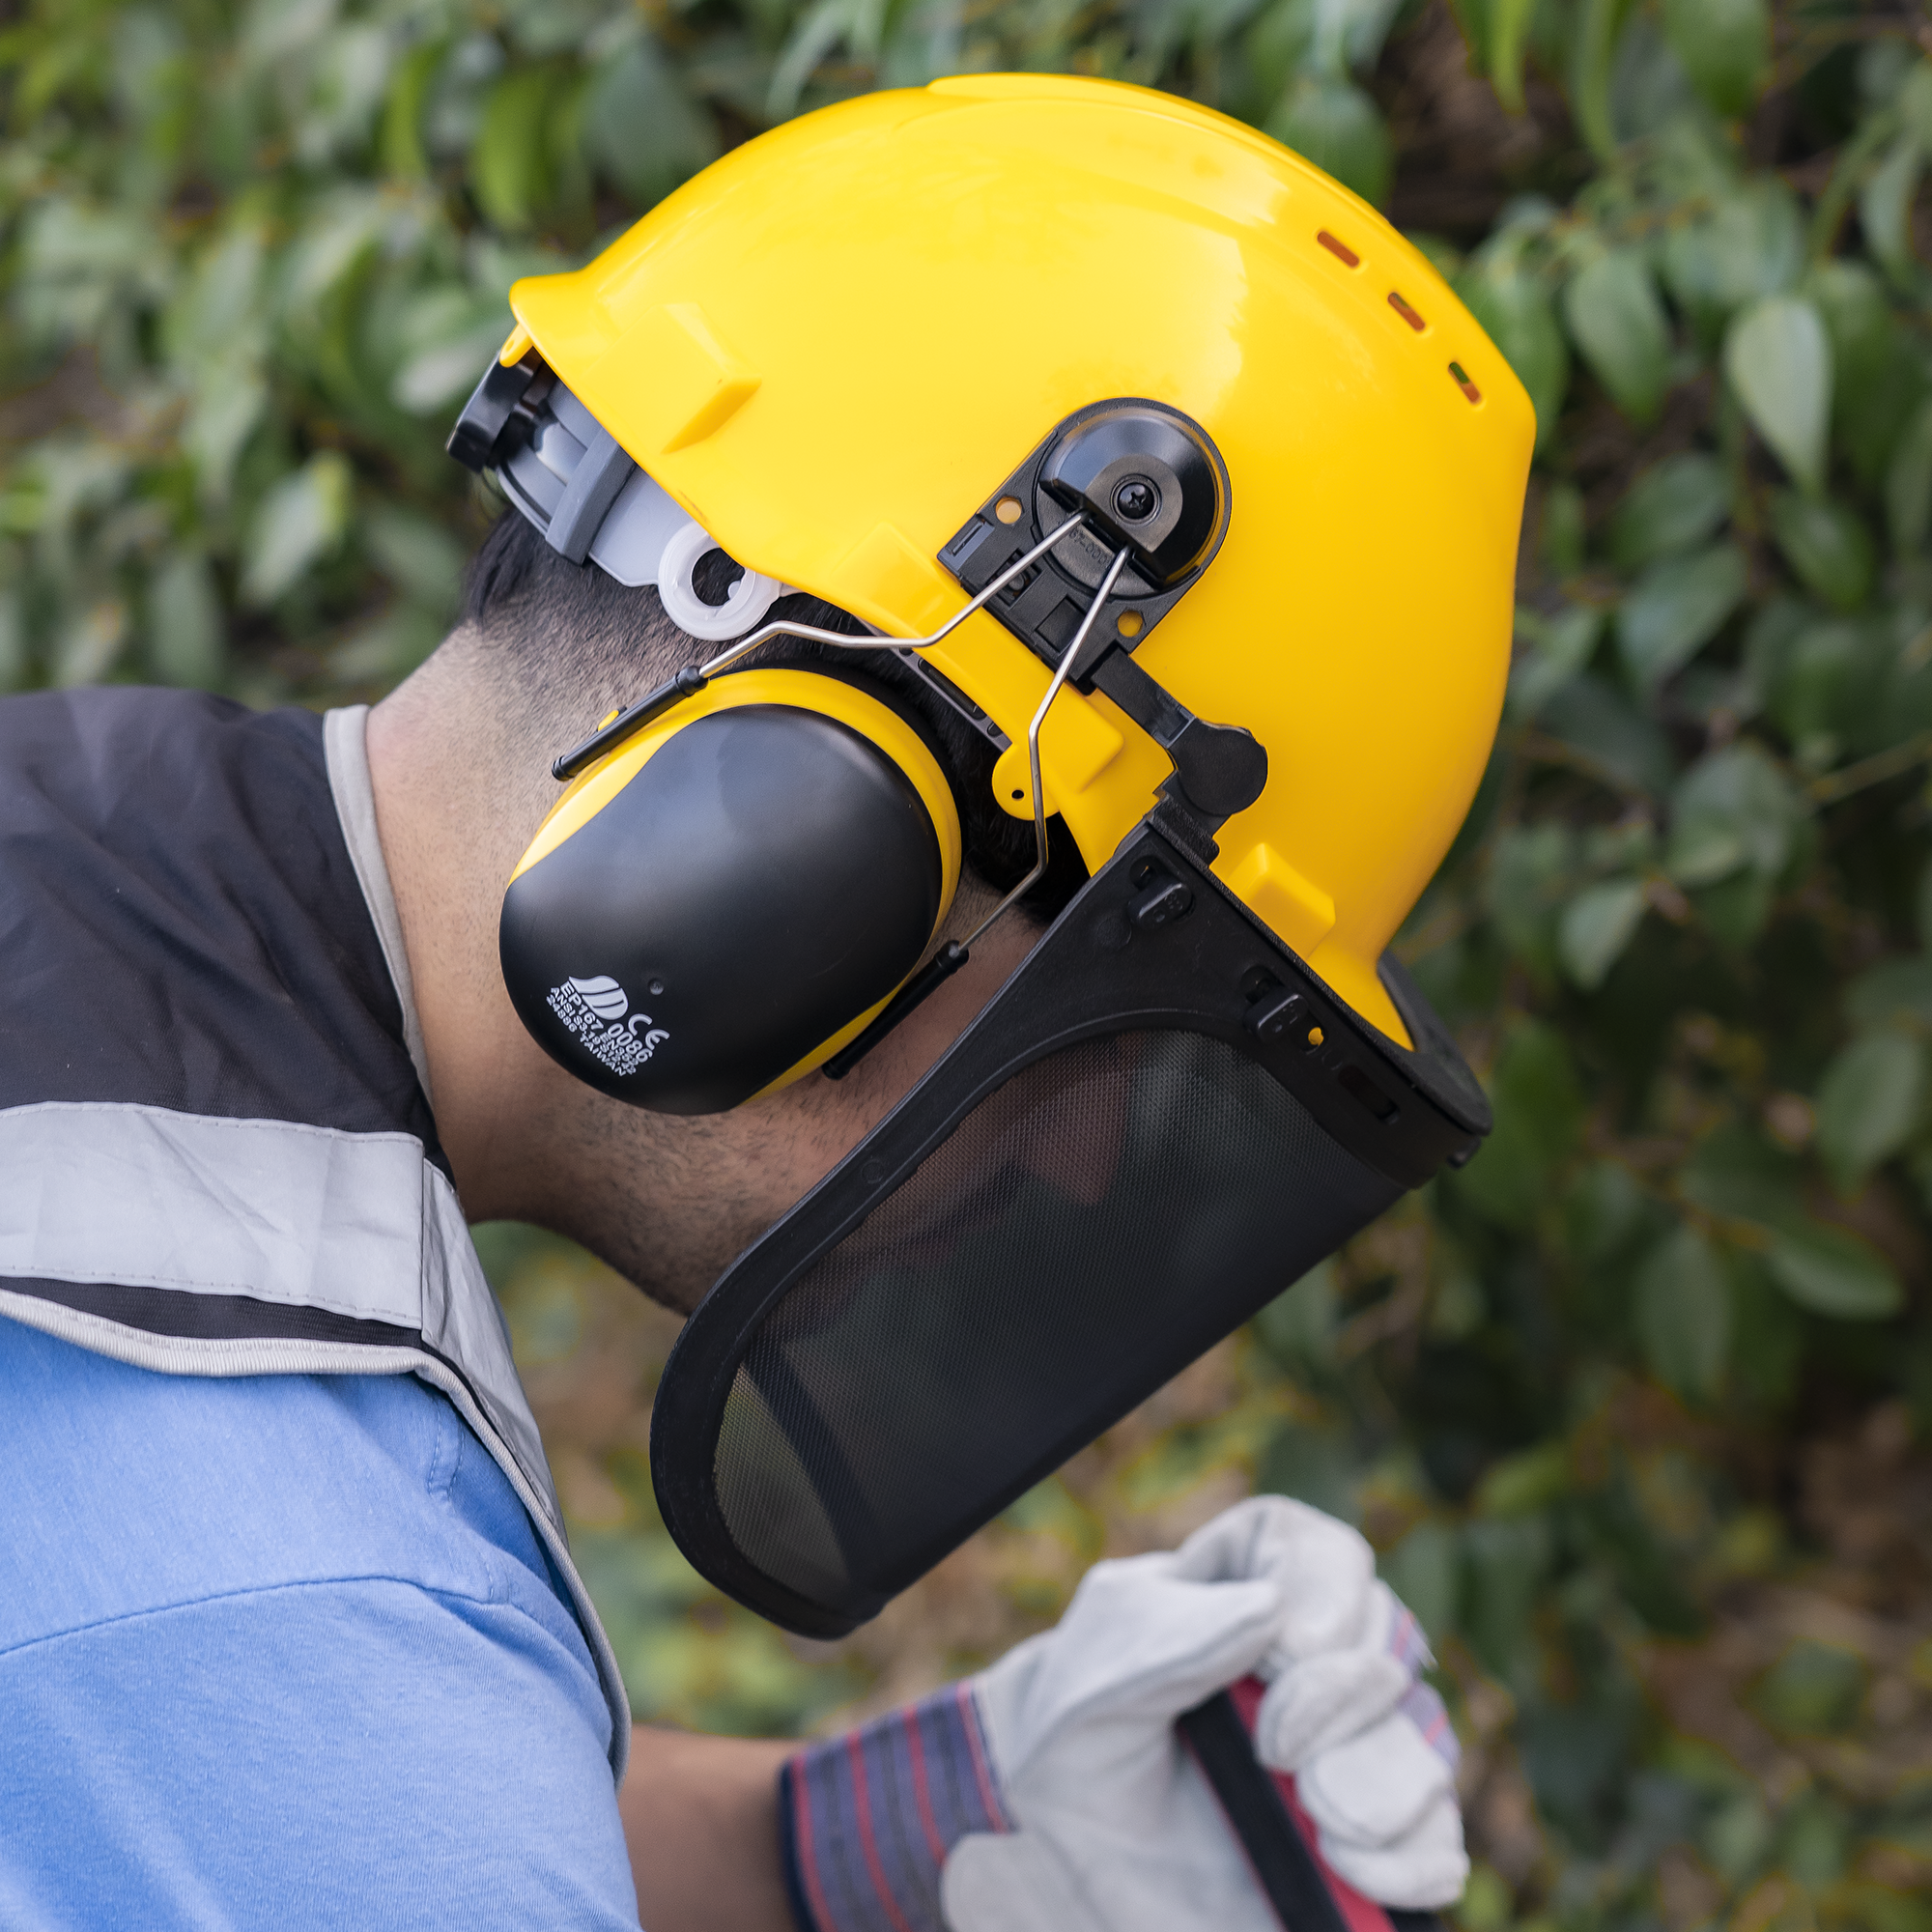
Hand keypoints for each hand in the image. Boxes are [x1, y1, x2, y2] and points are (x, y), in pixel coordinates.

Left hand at [939, 1497, 1466, 1931]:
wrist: (1066, 1854)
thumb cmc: (1071, 1737)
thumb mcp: (1089, 1680)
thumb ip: (1168, 1640)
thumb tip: (1271, 1609)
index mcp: (1241, 1586)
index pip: (1316, 1548)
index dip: (1325, 1588)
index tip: (1287, 1651)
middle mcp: (1309, 1659)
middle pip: (1385, 1637)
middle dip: (1345, 1697)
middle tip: (1278, 1753)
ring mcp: (1345, 1749)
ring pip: (1424, 1737)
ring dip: (1385, 1780)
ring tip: (1321, 1818)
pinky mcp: (1364, 1843)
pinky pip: (1437, 1843)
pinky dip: (1413, 1859)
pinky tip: (1354, 1868)